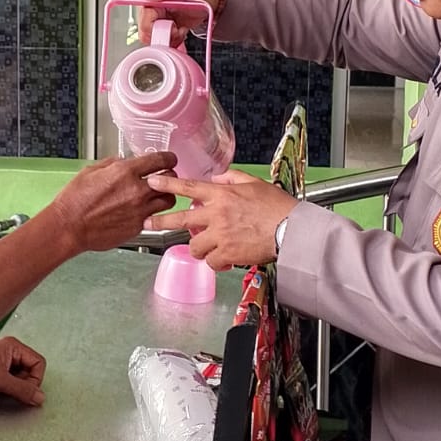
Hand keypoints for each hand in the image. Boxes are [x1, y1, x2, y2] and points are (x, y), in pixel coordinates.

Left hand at [0, 337, 46, 405]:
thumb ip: (21, 389)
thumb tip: (40, 398)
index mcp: (13, 347)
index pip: (38, 363)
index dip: (35, 379)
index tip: (26, 391)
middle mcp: (10, 354)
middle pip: (31, 372)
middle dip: (23, 385)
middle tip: (10, 390)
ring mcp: (2, 364)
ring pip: (20, 380)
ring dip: (14, 389)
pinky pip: (10, 385)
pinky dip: (7, 392)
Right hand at [50, 153, 178, 252]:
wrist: (69, 226)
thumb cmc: (74, 200)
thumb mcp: (91, 171)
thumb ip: (113, 163)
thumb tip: (125, 161)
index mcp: (125, 172)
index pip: (160, 160)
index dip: (168, 158)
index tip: (169, 159)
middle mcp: (136, 190)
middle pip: (171, 179)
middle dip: (169, 176)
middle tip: (164, 177)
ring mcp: (139, 210)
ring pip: (169, 200)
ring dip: (165, 195)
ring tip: (156, 195)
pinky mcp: (138, 226)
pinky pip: (155, 217)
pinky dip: (152, 212)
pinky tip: (142, 210)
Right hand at [138, 0, 219, 46]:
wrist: (209, 1)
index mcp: (151, 1)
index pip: (143, 20)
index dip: (156, 27)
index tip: (172, 25)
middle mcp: (151, 12)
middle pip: (146, 33)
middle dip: (164, 34)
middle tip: (177, 28)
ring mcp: (157, 23)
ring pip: (154, 40)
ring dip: (170, 39)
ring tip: (181, 29)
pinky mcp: (164, 31)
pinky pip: (162, 43)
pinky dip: (173, 41)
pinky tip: (181, 32)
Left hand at [146, 169, 296, 269]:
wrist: (292, 230)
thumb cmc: (277, 207)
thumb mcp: (255, 183)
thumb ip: (232, 178)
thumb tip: (217, 177)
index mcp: (222, 194)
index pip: (188, 187)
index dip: (168, 184)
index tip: (152, 182)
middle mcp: (217, 214)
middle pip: (180, 219)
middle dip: (160, 222)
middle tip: (148, 224)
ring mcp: (220, 235)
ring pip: (194, 245)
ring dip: (199, 247)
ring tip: (209, 248)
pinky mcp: (227, 254)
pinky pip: (211, 262)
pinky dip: (216, 263)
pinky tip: (225, 261)